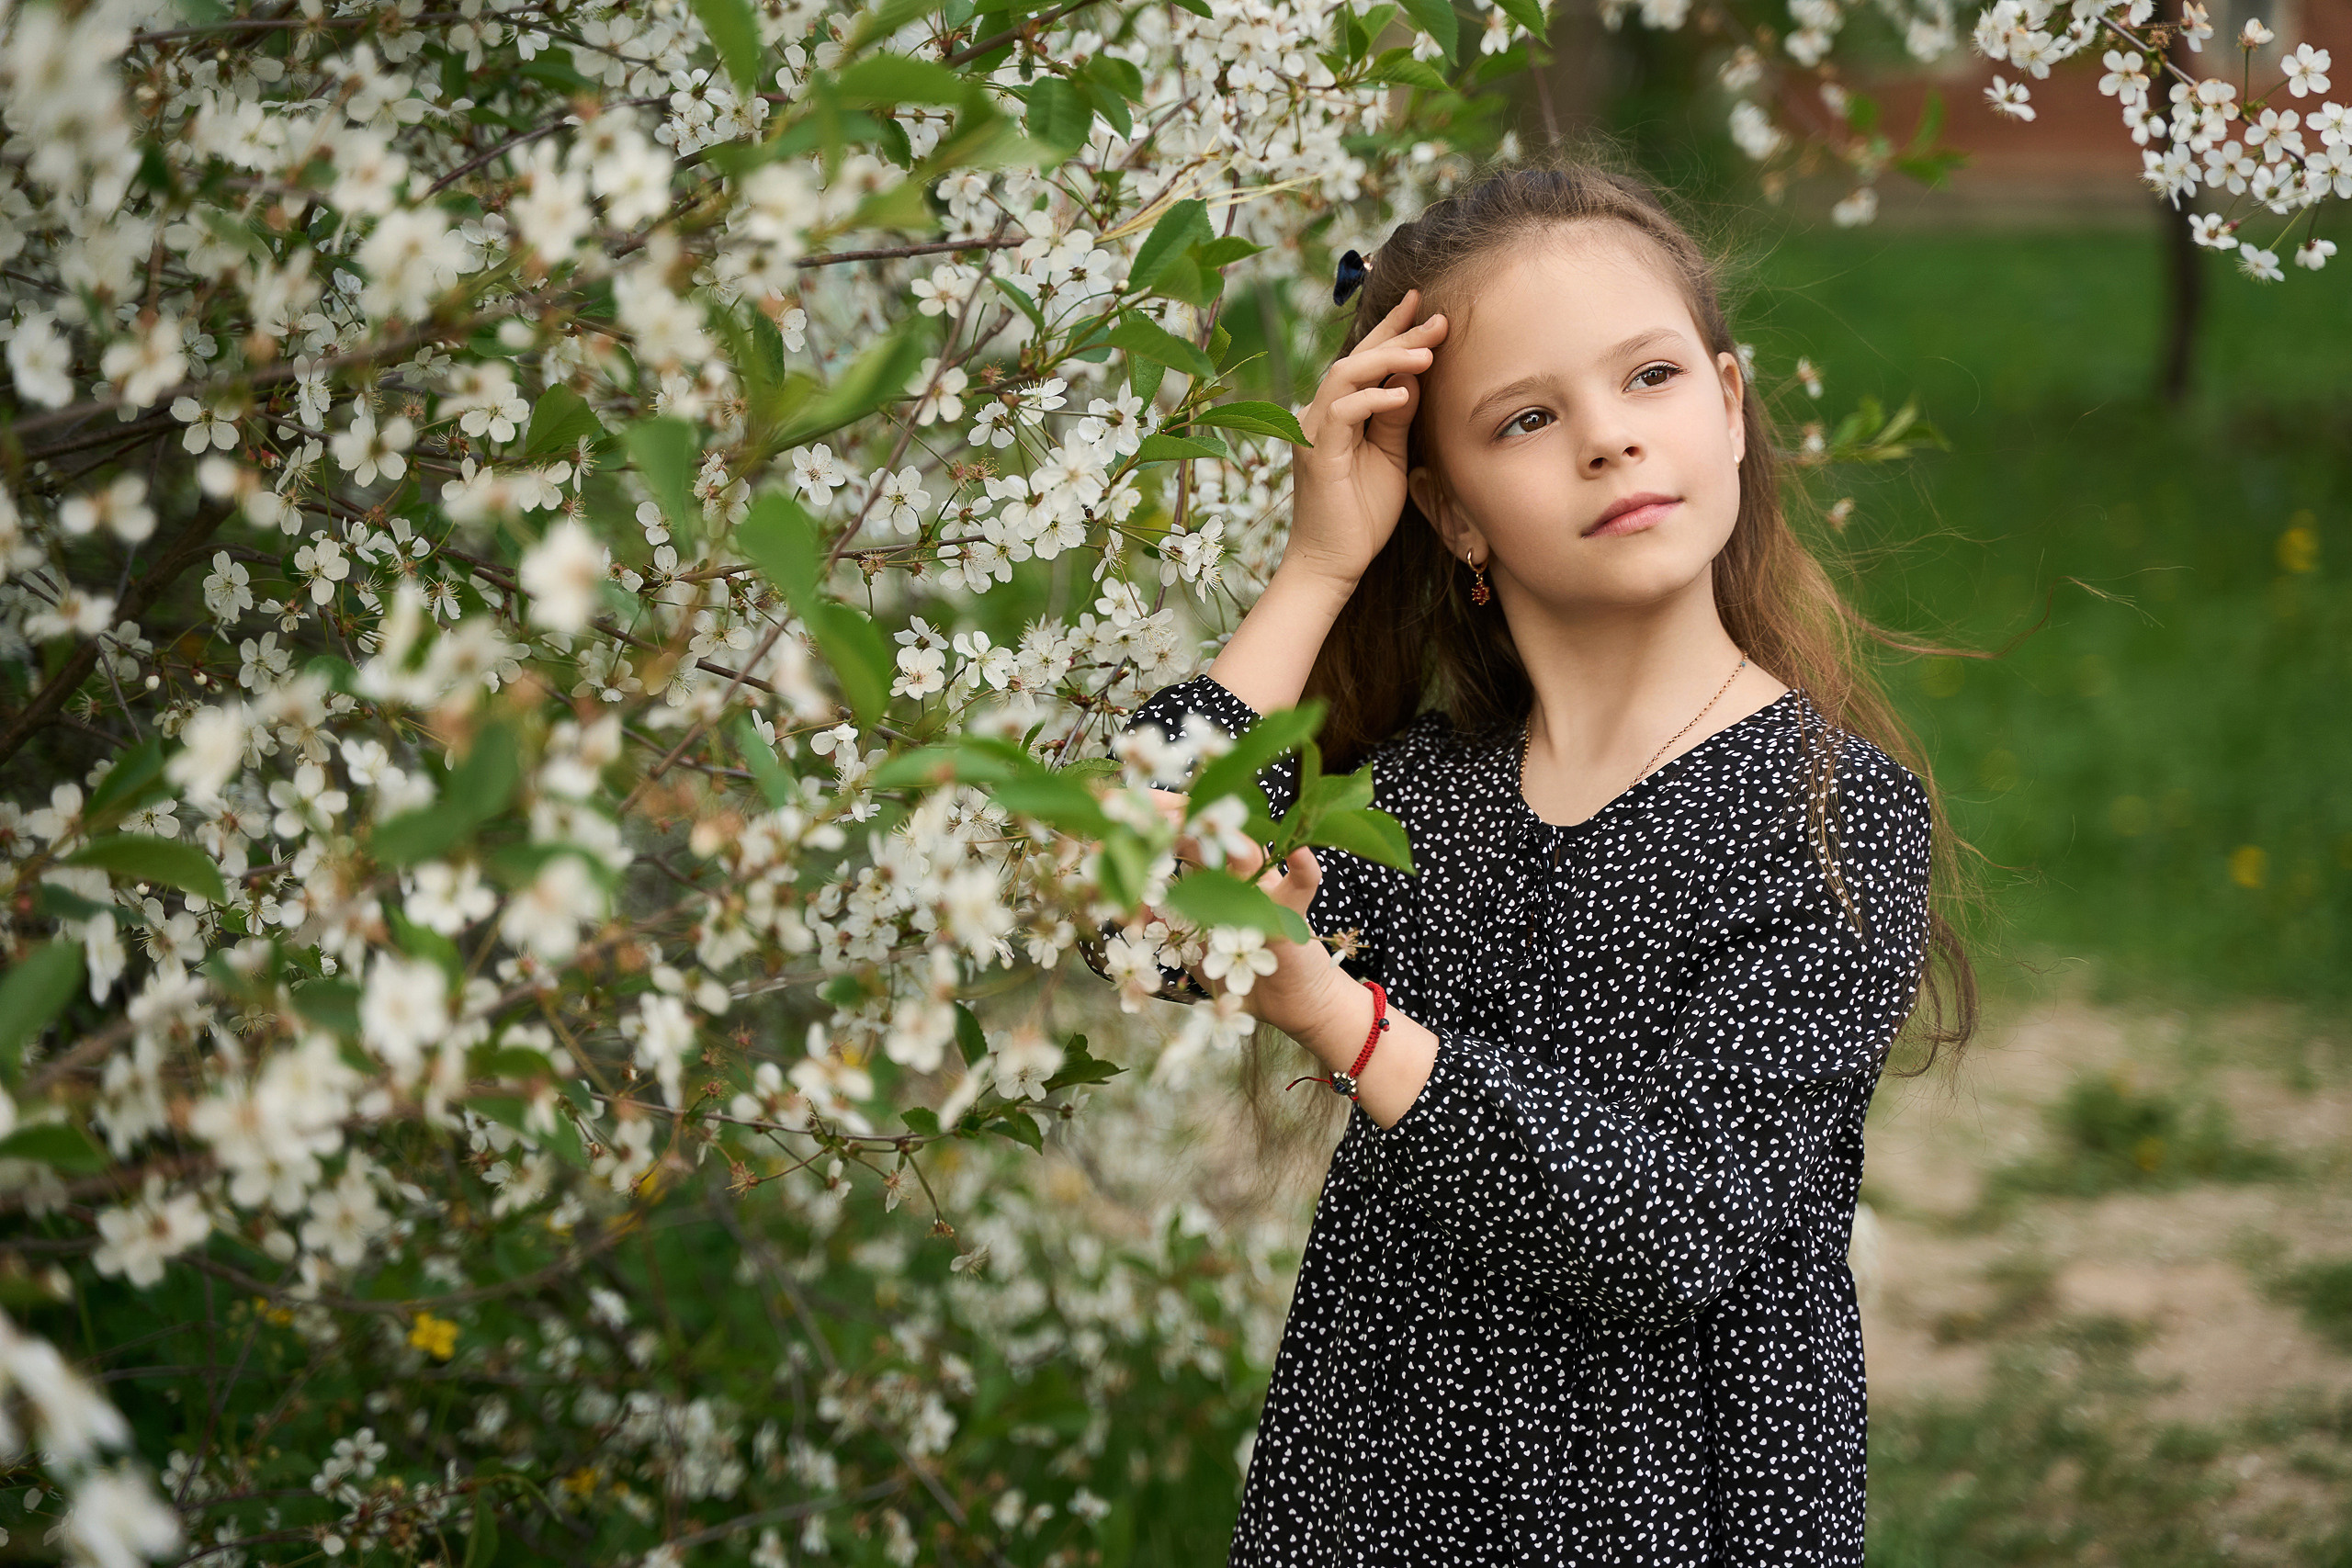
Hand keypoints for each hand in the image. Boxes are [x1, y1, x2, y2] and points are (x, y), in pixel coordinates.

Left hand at [1137, 791, 1350, 1041]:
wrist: (1291, 1001)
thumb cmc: (1241, 974)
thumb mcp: (1192, 950)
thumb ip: (1167, 927)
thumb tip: (1133, 906)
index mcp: (1215, 878)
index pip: (1182, 839)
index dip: (1152, 827)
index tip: (1117, 818)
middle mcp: (1241, 875)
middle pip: (1210, 833)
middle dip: (1173, 820)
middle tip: (1139, 814)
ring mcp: (1268, 889)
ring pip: (1246, 855)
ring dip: (1214, 840)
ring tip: (1182, 827)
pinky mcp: (1292, 915)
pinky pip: (1302, 888)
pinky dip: (1304, 871)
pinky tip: (1298, 854)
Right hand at [1283, 287, 1449, 588]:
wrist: (1333, 562)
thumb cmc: (1361, 515)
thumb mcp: (1390, 457)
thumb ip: (1397, 418)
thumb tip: (1413, 379)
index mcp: (1338, 412)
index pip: (1366, 361)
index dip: (1392, 330)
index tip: (1423, 305)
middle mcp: (1320, 413)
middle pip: (1358, 358)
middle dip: (1399, 334)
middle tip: (1437, 318)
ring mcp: (1313, 430)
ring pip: (1347, 375)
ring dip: (1389, 360)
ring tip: (1427, 352)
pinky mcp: (1317, 452)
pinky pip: (1343, 411)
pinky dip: (1374, 398)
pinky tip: (1403, 394)